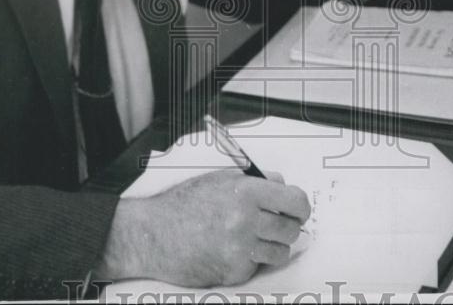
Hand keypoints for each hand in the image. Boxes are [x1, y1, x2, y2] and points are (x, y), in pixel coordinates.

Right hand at [97, 169, 310, 286]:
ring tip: (253, 239)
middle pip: (291, 229)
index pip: (295, 201)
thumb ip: (255, 182)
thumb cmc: (183, 205)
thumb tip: (282, 186)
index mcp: (246, 192)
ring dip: (272, 246)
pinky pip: (257, 267)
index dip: (300, 207)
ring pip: (280, 252)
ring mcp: (241, 249)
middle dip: (287, 227)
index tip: (297, 210)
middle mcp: (247, 221)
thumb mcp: (219, 180)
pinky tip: (231, 251)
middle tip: (274, 225)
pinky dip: (250, 261)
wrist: (152, 235)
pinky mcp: (234, 272)